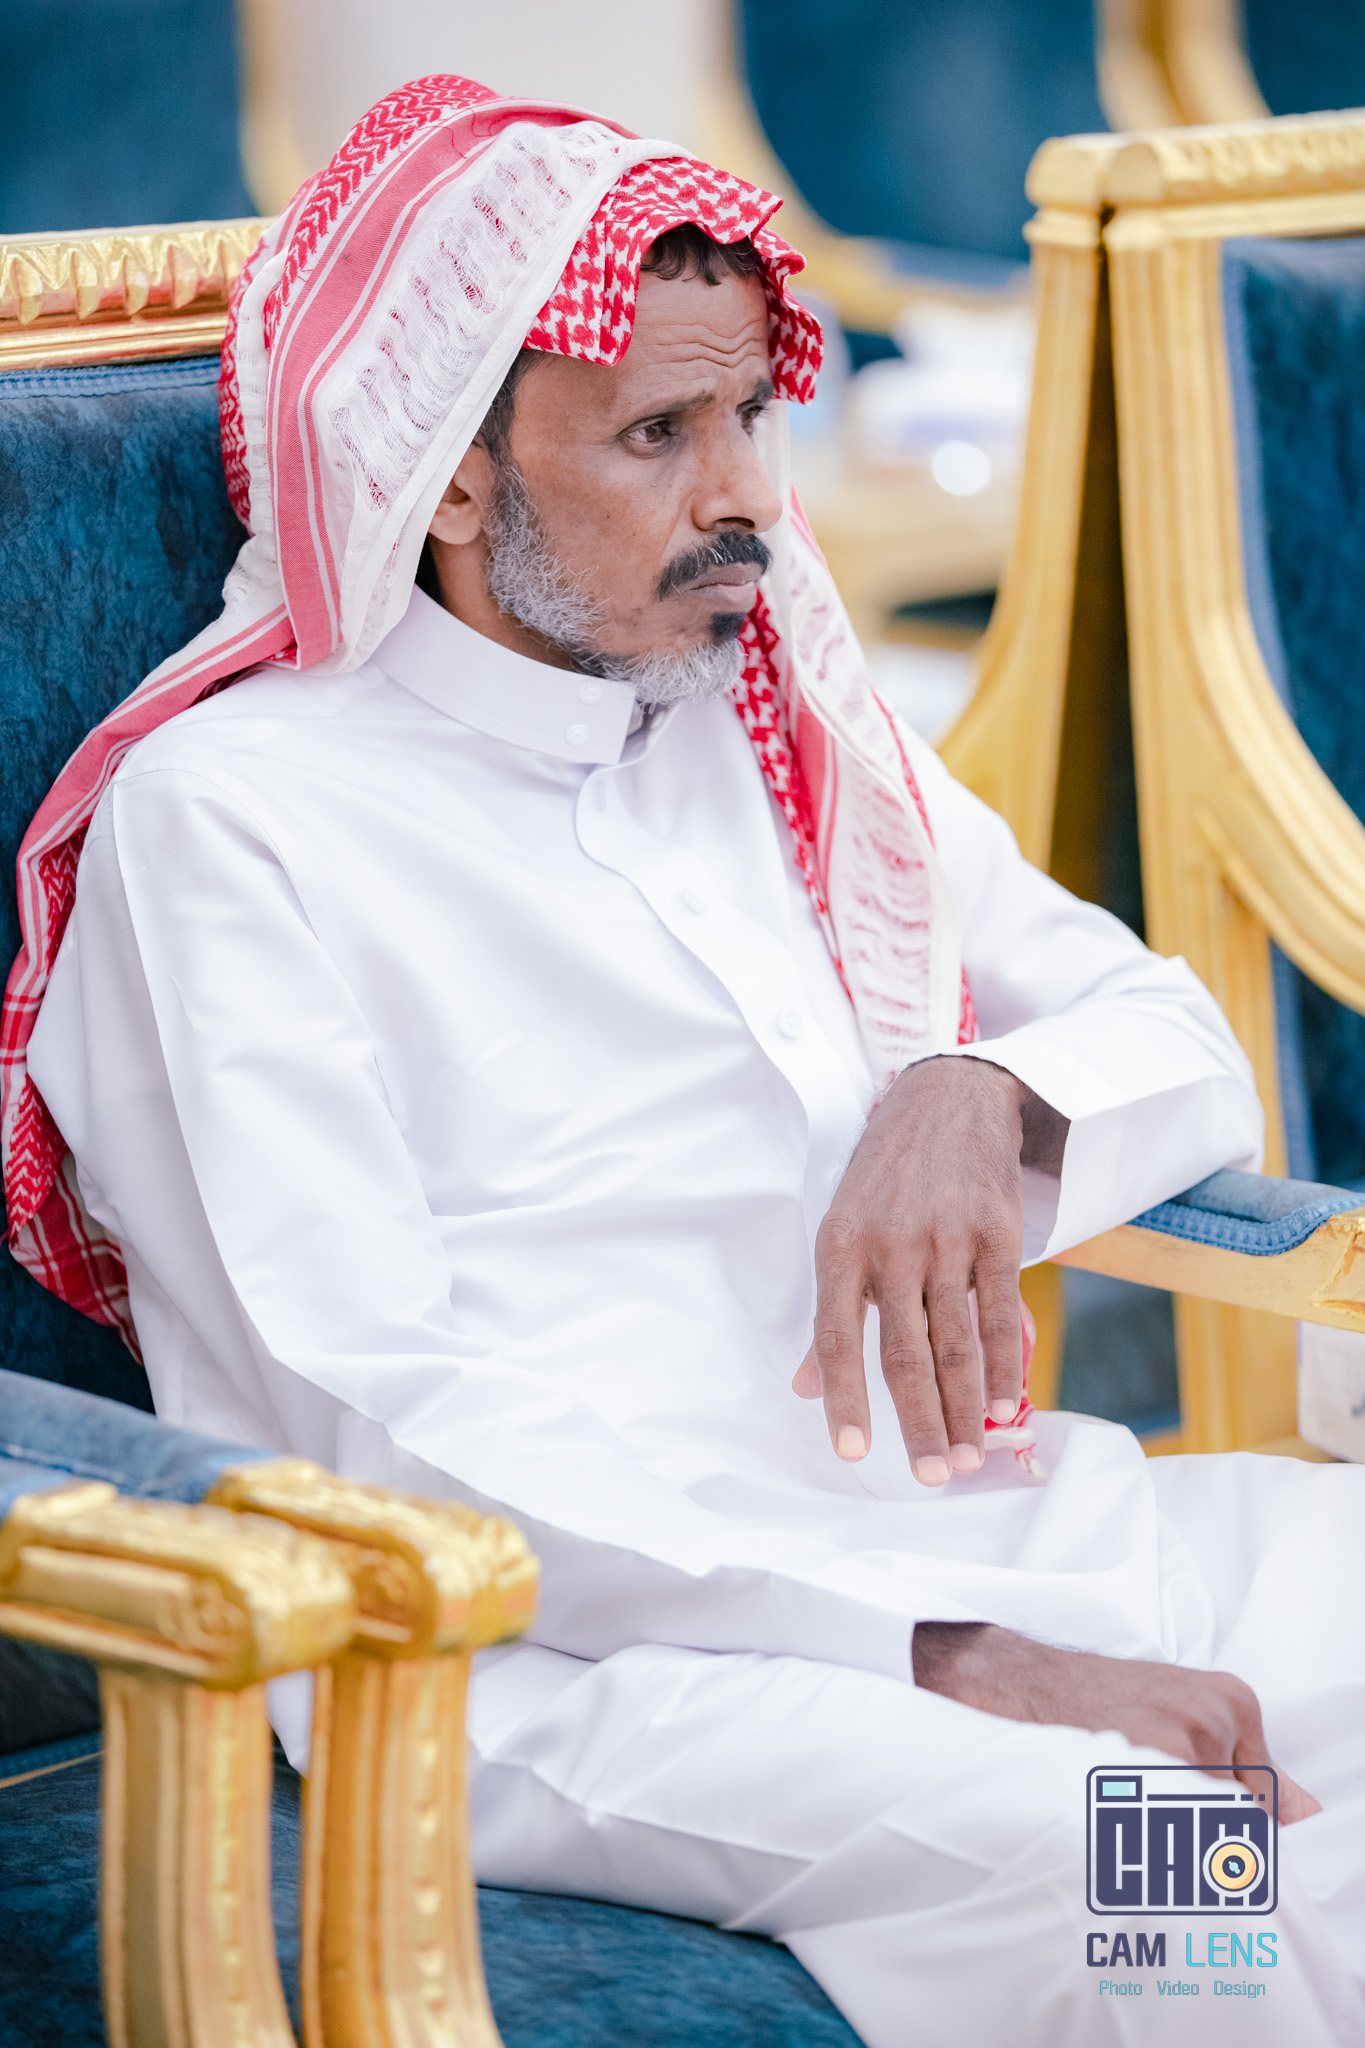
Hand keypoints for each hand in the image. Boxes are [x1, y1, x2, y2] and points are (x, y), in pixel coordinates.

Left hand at [793, 1055, 1065, 1485]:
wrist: (948, 1100)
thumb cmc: (885, 1178)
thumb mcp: (842, 1229)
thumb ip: (831, 1312)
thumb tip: (805, 1388)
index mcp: (840, 1247)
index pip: (838, 1337)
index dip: (844, 1398)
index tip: (851, 1453)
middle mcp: (890, 1246)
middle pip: (905, 1353)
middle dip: (919, 1423)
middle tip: (932, 1478)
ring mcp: (946, 1239)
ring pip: (955, 1343)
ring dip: (964, 1409)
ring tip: (967, 1457)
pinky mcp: (996, 1234)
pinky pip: (999, 1313)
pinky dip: (1003, 1366)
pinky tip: (1003, 1406)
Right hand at [913, 1622, 1321, 1823]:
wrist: (1026, 1681)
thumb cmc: (1103, 1702)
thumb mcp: (1185, 1713)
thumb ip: (1249, 1768)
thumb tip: (1308, 1814)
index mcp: (1234, 1702)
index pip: (1262, 1799)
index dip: (1213, 1816)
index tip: (1173, 1807)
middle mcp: (1217, 1718)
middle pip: (1233, 1815)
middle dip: (1185, 1820)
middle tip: (1135, 1790)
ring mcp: (1185, 1741)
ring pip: (1199, 1828)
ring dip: (1160, 1828)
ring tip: (1117, 1785)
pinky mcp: (1151, 1764)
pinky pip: (1168, 1832)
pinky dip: (1140, 1831)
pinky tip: (1107, 1795)